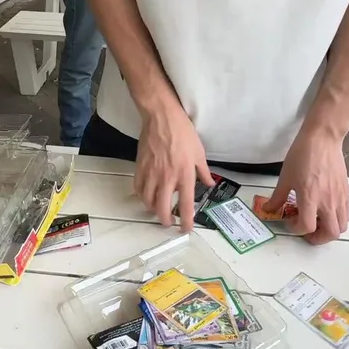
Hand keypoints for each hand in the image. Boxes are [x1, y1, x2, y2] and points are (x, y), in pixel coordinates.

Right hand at [135, 101, 212, 231]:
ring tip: (157, 210)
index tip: (186, 229)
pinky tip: (146, 196)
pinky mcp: (140, 167)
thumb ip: (203, 172)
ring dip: (152, 209)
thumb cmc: (183, 132)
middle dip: (165, 220)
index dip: (186, 221)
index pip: (186, 205)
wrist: (161, 118)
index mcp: (184, 175)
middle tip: (168, 223)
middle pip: (161, 208)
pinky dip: (141, 196)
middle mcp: (167, 178)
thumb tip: (209, 184)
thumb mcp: (199, 152)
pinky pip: (138, 188)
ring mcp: (151, 173)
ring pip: (147, 201)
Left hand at [265, 126, 348, 244]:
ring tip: (317, 221)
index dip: (296, 230)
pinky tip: (326, 209)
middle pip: (330, 233)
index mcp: (311, 198)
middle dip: (317, 238)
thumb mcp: (285, 177)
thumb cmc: (302, 155)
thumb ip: (278, 197)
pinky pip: (346, 214)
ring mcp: (340, 197)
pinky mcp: (346, 192)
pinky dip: (337, 219)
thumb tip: (269, 209)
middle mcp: (328, 201)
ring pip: (342, 226)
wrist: (323, 139)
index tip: (290, 222)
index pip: (307, 227)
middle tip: (307, 231)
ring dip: (329, 229)